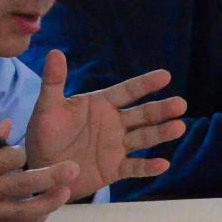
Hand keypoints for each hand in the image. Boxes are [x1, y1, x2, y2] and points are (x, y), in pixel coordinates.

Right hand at [0, 120, 78, 221]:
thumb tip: (9, 124)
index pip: (13, 158)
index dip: (23, 154)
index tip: (24, 154)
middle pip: (28, 183)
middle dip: (54, 175)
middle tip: (73, 168)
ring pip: (27, 210)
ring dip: (50, 202)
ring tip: (66, 192)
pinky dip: (33, 221)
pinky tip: (45, 213)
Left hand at [25, 50, 186, 199]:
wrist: (41, 168)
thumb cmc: (43, 134)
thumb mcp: (47, 108)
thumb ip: (53, 82)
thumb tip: (54, 52)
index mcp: (100, 105)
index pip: (127, 91)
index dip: (145, 83)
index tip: (165, 75)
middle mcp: (113, 123)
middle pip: (141, 114)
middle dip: (160, 110)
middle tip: (180, 104)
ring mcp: (116, 146)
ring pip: (143, 138)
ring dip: (161, 133)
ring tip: (179, 127)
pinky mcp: (114, 169)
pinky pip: (134, 167)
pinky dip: (148, 167)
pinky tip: (163, 164)